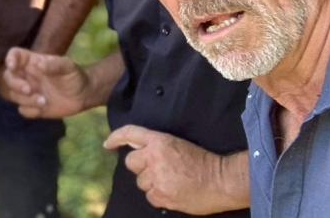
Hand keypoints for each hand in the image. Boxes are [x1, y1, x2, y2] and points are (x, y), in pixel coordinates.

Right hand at [0, 47, 89, 117]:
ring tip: (43, 101)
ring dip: (25, 100)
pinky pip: (22, 110)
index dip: (10, 59)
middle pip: (8, 76)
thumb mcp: (68, 66)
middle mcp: (27, 76)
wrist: (83, 95)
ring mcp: (29, 92)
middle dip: (15, 84)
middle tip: (28, 90)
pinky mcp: (33, 106)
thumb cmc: (74, 75)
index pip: (15, 55)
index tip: (12, 66)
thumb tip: (39, 65)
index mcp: (33, 62)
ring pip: (13, 94)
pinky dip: (30, 111)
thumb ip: (55, 64)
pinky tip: (43, 109)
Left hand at [104, 126, 249, 213]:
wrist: (222, 180)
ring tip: (170, 181)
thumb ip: (156, 146)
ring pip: (140, 182)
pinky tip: (173, 192)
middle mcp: (154, 157)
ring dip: (150, 182)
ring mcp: (157, 177)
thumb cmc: (203, 162)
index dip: (115, 138)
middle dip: (140, 167)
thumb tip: (140, 152)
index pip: (130, 133)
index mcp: (159, 141)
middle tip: (157, 170)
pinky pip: (150, 196)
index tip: (107, 144)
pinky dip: (158, 196)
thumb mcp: (177, 144)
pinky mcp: (162, 195)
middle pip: (131, 162)